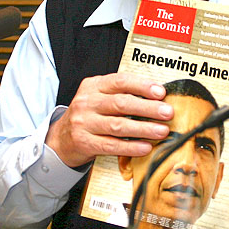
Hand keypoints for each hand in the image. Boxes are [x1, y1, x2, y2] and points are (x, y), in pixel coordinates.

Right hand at [45, 72, 172, 167]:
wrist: (61, 138)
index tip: (161, 92)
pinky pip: (111, 145)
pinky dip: (130, 147)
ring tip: (162, 131)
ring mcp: (83, 123)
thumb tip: (157, 99)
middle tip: (167, 113)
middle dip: (148, 108)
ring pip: (118, 125)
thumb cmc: (89, 116)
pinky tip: (145, 147)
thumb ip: (122, 94)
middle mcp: (87, 102)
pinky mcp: (84, 142)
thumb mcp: (100, 98)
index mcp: (93, 86)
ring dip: (143, 129)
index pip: (120, 81)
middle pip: (121, 103)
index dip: (142, 86)